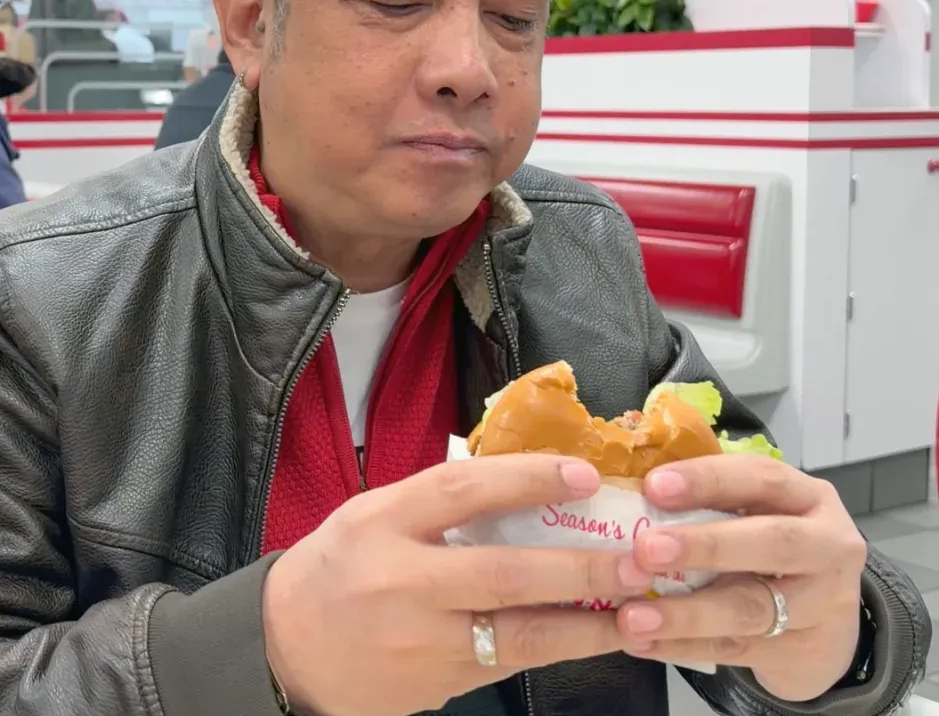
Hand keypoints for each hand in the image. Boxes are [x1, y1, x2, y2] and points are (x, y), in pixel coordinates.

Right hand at [262, 454, 652, 715]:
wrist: (284, 650)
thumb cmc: (338, 564)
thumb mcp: (375, 513)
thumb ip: (438, 501)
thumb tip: (523, 484)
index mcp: (384, 523)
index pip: (463, 492)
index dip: (527, 480)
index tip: (583, 474)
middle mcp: (403, 583)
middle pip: (503, 574)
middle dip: (579, 569)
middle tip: (637, 558)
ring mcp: (420, 645)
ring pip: (517, 638)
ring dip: (586, 626)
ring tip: (639, 610)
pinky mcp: (435, 687)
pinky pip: (506, 667)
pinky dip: (554, 650)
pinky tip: (593, 638)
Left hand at [617, 454, 866, 701]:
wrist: (828, 620)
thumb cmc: (769, 542)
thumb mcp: (756, 508)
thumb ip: (710, 496)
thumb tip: (630, 485)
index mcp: (808, 497)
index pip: (761, 478)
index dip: (708, 480)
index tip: (654, 485)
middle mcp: (827, 547)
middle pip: (773, 543)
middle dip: (706, 546)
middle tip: (646, 550)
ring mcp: (821, 605)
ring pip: (752, 609)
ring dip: (686, 613)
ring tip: (633, 616)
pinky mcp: (802, 653)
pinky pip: (735, 651)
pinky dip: (684, 647)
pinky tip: (643, 642)